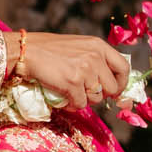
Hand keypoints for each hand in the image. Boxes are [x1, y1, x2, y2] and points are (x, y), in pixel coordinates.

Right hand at [11, 33, 131, 110]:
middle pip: (112, 88)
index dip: (122, 83)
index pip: (124, 68)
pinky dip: (71, 105)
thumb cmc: (50, 50)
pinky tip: (63, 98)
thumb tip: (111, 85)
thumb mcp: (79, 47)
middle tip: (86, 93)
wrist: (26, 51)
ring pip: (96, 99)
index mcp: (99, 46)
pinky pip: (80, 104)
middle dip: (100, 95)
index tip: (115, 92)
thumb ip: (96, 60)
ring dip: (84, 100)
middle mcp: (95, 56)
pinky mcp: (73, 83)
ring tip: (71, 93)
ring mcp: (85, 70)